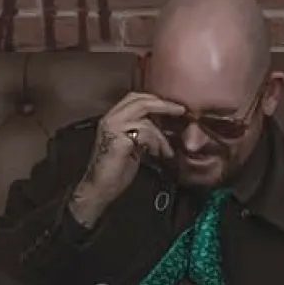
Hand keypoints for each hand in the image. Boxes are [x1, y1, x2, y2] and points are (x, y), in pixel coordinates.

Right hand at [68, 92, 185, 226]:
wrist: (101, 186)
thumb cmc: (119, 168)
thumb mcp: (136, 144)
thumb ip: (145, 131)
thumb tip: (166, 126)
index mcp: (113, 117)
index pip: (135, 98)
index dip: (156, 100)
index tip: (175, 106)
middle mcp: (110, 118)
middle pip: (140, 100)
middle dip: (164, 105)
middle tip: (182, 111)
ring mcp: (112, 127)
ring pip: (146, 120)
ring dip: (162, 136)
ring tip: (166, 151)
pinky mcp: (118, 139)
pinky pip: (145, 133)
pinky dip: (156, 143)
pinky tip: (157, 154)